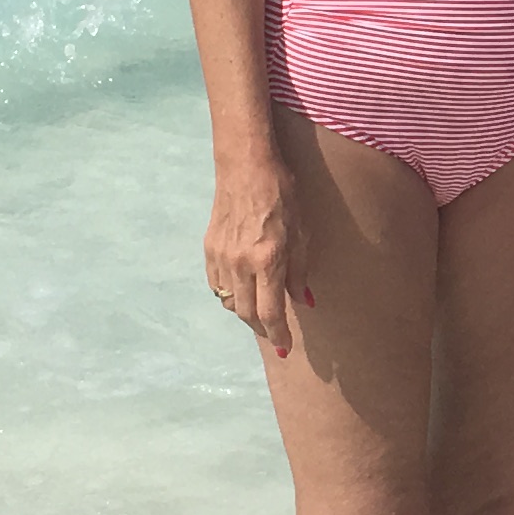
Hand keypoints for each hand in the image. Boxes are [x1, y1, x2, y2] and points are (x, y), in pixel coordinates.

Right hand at [204, 164, 313, 355]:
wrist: (245, 166)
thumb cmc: (282, 194)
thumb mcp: (302, 232)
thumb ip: (300, 272)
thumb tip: (305, 302)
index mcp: (267, 261)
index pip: (270, 313)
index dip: (278, 335)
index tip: (286, 348)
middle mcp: (240, 264)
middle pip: (247, 314)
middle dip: (262, 329)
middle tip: (275, 334)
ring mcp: (221, 257)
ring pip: (229, 302)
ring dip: (245, 313)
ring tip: (260, 313)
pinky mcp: (208, 249)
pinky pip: (216, 285)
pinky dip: (230, 294)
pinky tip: (242, 290)